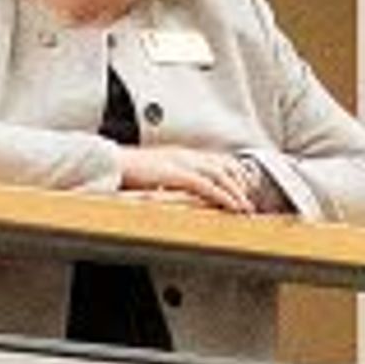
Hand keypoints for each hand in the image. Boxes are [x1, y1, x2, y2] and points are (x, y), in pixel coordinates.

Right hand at [111, 142, 270, 211]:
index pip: (218, 161)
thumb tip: (183, 195)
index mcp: (183, 155)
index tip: (247, 190)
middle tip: (254, 202)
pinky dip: (223, 196)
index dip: (236, 175)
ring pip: (220, 175)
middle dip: (243, 185)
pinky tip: (232, 207)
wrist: (110, 164)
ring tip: (247, 208)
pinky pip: (206, 186)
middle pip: (225, 166)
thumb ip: (174, 182)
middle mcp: (186, 155)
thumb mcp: (158, 177)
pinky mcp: (175, 173)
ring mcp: (181, 162)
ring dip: (237, 193)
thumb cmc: (130, 173)